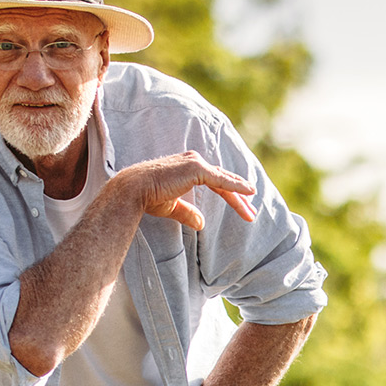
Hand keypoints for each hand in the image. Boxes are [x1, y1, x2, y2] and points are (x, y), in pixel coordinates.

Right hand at [124, 152, 256, 230]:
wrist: (134, 189)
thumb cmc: (148, 197)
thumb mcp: (172, 206)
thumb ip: (188, 212)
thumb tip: (202, 224)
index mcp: (189, 168)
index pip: (216, 182)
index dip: (230, 196)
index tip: (243, 209)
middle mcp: (194, 161)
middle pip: (224, 181)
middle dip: (239, 197)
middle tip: (252, 212)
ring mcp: (196, 163)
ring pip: (225, 181)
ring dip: (240, 197)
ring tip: (251, 211)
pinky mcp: (196, 168)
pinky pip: (221, 180)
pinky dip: (236, 186)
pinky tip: (249, 192)